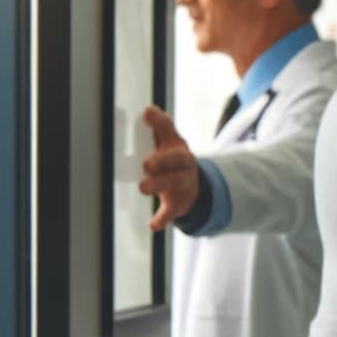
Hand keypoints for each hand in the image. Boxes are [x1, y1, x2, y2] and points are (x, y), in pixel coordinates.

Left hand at [139, 105, 197, 230]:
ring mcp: (183, 185)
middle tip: (146, 163)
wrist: (193, 186)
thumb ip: (161, 126)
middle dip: (162, 161)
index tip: (148, 114)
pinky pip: (172, 212)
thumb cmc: (174, 161)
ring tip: (143, 187)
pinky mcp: (179, 205)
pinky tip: (153, 225)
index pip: (172, 132)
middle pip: (177, 161)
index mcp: (179, 149)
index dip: (161, 125)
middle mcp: (185, 166)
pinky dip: (163, 219)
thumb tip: (149, 110)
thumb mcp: (171, 142)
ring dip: (159, 185)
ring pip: (174, 184)